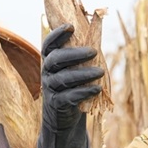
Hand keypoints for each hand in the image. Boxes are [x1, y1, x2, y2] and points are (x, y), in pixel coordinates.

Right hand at [37, 23, 104, 147]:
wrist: (63, 121)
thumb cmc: (71, 90)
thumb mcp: (73, 72)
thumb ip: (80, 58)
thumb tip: (98, 38)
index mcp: (50, 62)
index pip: (48, 45)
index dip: (57, 35)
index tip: (70, 27)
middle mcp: (47, 74)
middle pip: (56, 59)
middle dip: (74, 54)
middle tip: (94, 51)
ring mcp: (50, 90)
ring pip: (64, 78)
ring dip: (84, 74)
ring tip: (101, 72)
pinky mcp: (57, 105)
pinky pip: (70, 96)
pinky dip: (85, 92)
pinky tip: (97, 88)